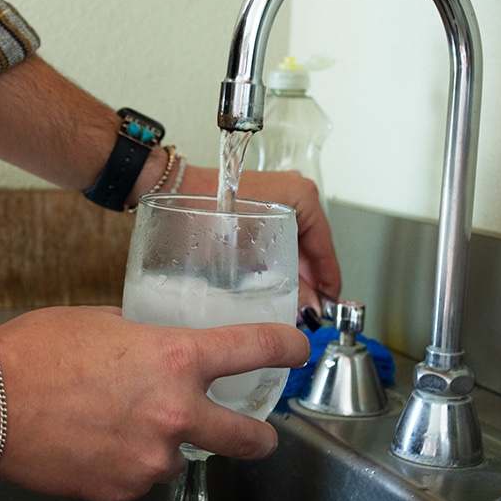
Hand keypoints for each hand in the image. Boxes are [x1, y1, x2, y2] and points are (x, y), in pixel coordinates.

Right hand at [0, 306, 308, 500]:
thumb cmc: (40, 351)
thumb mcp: (108, 323)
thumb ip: (150, 339)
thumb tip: (162, 349)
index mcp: (176, 358)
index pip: (255, 349)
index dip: (286, 348)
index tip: (296, 350)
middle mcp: (175, 412)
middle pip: (249, 437)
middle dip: (259, 436)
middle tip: (258, 433)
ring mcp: (150, 458)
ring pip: (183, 458)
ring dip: (171, 445)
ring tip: (128, 424)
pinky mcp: (122, 489)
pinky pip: (143, 476)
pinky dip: (133, 461)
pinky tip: (102, 441)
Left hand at [181, 167, 341, 305]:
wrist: (172, 193)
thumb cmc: (205, 214)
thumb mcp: (253, 260)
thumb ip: (290, 287)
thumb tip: (308, 309)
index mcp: (303, 197)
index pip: (326, 250)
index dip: (328, 284)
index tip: (327, 307)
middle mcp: (293, 191)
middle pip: (311, 247)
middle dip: (308, 280)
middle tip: (306, 309)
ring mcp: (275, 194)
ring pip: (293, 243)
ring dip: (290, 270)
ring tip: (286, 298)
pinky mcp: (257, 201)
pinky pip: (276, 234)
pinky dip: (274, 257)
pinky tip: (267, 279)